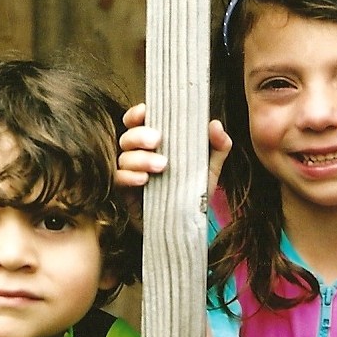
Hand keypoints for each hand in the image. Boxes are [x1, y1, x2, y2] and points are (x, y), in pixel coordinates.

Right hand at [115, 103, 232, 211]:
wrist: (188, 226)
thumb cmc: (194, 192)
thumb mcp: (209, 167)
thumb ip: (217, 146)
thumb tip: (215, 124)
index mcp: (156, 144)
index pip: (138, 122)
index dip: (137, 114)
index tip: (145, 111)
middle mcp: (140, 155)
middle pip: (127, 136)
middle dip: (140, 135)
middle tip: (158, 140)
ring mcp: (131, 174)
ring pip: (124, 157)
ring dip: (140, 158)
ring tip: (162, 165)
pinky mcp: (125, 193)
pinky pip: (118, 179)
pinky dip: (129, 176)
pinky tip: (144, 179)